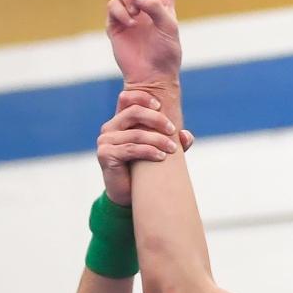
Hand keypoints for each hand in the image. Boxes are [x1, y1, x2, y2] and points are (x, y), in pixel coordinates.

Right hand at [98, 90, 194, 205]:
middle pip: (133, 112)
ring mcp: (106, 140)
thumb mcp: (159, 151)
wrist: (129, 195)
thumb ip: (172, 141)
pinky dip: (149, 151)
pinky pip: (131, 149)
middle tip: (172, 129)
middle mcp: (110, 127)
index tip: (160, 105)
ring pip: (136, 134)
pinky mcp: (106, 154)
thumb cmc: (144, 170)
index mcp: (120, 121)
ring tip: (173, 149)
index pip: (126, 98)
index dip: (142, 97)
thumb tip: (186, 135)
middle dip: (156, 119)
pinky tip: (161, 157)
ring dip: (158, 140)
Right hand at [107, 0, 184, 88]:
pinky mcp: (115, 22)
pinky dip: (120, 12)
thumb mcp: (169, 28)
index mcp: (163, 3)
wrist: (151, 75)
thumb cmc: (166, 54)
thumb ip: (156, 7)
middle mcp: (145, 4)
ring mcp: (128, 12)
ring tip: (135, 13)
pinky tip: (128, 23)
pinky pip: (113, 6)